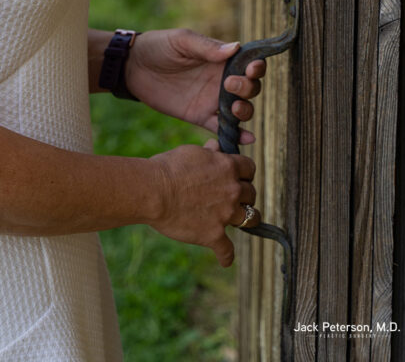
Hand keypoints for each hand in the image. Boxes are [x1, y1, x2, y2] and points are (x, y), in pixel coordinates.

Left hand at [126, 29, 265, 143]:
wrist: (133, 67)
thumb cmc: (159, 46)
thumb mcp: (182, 41)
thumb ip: (207, 47)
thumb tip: (236, 47)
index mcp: (220, 59)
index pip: (248, 64)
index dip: (256, 68)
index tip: (252, 69)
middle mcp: (221, 80)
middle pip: (250, 88)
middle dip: (248, 89)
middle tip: (229, 85)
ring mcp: (212, 100)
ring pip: (241, 110)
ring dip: (245, 111)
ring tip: (234, 109)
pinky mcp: (200, 116)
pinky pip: (222, 128)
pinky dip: (237, 135)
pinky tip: (247, 139)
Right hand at [149, 143, 257, 265]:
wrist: (153, 191)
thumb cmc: (167, 167)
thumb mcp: (190, 152)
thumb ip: (209, 152)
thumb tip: (217, 146)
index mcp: (227, 167)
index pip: (249, 168)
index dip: (244, 172)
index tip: (238, 176)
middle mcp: (232, 190)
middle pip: (251, 193)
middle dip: (243, 194)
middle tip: (232, 197)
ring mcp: (225, 214)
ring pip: (251, 218)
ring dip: (245, 218)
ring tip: (238, 221)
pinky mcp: (214, 235)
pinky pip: (227, 250)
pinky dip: (225, 255)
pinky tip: (224, 259)